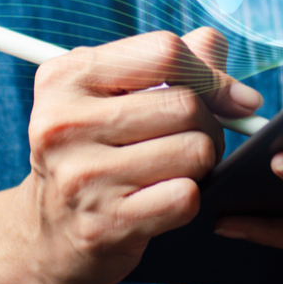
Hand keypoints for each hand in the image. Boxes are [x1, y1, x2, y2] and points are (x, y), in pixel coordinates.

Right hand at [16, 28, 260, 283]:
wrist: (50, 231)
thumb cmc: (96, 148)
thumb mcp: (116, 92)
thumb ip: (175, 63)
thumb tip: (232, 75)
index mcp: (65, 76)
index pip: (164, 52)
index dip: (209, 73)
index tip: (230, 97)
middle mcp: (64, 123)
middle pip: (186, 104)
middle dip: (208, 123)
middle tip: (191, 139)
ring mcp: (82, 176)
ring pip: (194, 150)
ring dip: (200, 162)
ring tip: (174, 167)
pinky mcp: (104, 223)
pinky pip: (186, 196)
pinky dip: (188, 198)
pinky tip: (162, 198)